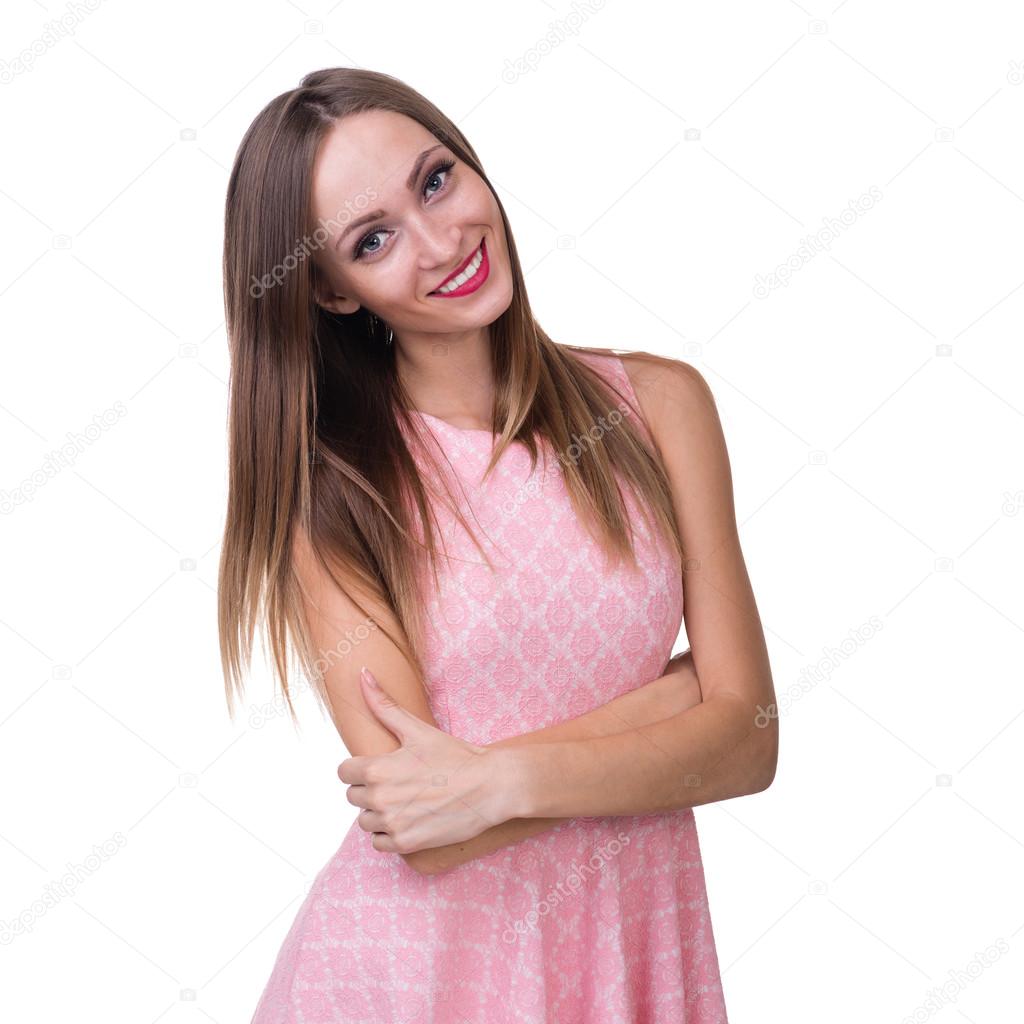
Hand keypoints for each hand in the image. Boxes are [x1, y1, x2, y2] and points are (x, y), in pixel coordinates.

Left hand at [338, 667, 513, 854]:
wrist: (490, 787)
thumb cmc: (455, 756)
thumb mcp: (417, 729)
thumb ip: (383, 705)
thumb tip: (362, 675)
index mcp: (377, 768)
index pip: (343, 773)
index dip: (361, 768)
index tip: (381, 767)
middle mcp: (379, 798)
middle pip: (354, 797)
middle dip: (372, 789)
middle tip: (400, 782)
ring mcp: (392, 823)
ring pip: (365, 821)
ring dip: (379, 813)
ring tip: (406, 800)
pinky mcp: (405, 844)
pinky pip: (379, 842)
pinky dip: (390, 833)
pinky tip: (409, 818)